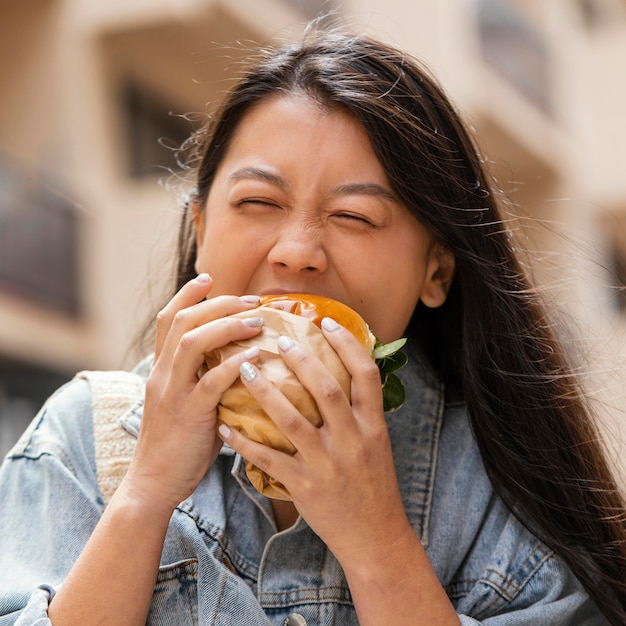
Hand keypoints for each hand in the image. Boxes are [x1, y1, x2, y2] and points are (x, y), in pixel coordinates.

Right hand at [124, 274, 263, 513]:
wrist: (153, 483)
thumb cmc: (178, 444)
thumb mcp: (186, 403)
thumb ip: (205, 380)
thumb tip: (242, 363)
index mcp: (160, 370)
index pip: (166, 319)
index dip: (187, 294)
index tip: (209, 277)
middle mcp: (162, 374)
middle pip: (182, 321)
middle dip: (218, 303)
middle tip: (251, 299)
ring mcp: (172, 393)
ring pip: (192, 343)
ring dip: (227, 325)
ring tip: (257, 321)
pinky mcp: (188, 414)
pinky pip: (211, 381)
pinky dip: (235, 363)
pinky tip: (256, 354)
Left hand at [219, 317, 412, 561]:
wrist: (375, 535)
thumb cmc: (373, 483)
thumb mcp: (377, 442)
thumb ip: (360, 410)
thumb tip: (342, 372)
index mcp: (372, 425)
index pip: (366, 374)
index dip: (347, 344)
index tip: (326, 322)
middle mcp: (352, 440)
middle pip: (326, 389)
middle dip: (302, 359)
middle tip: (279, 339)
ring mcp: (327, 463)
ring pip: (292, 419)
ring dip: (265, 392)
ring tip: (244, 368)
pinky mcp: (305, 486)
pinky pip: (269, 458)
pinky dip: (245, 441)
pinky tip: (226, 426)